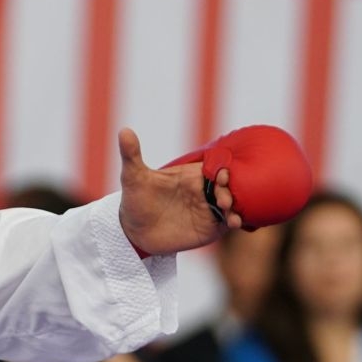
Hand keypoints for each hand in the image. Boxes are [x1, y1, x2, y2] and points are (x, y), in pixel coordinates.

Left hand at [117, 127, 240, 255]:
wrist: (135, 230)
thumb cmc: (137, 199)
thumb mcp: (133, 177)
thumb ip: (132, 155)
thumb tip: (124, 131)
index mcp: (192, 175)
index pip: (214, 168)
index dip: (222, 169)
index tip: (221, 174)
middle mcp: (204, 190)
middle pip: (228, 186)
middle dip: (232, 189)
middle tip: (223, 198)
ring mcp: (209, 209)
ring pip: (233, 203)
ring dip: (238, 206)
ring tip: (230, 214)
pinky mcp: (211, 227)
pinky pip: (229, 222)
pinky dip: (236, 221)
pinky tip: (235, 223)